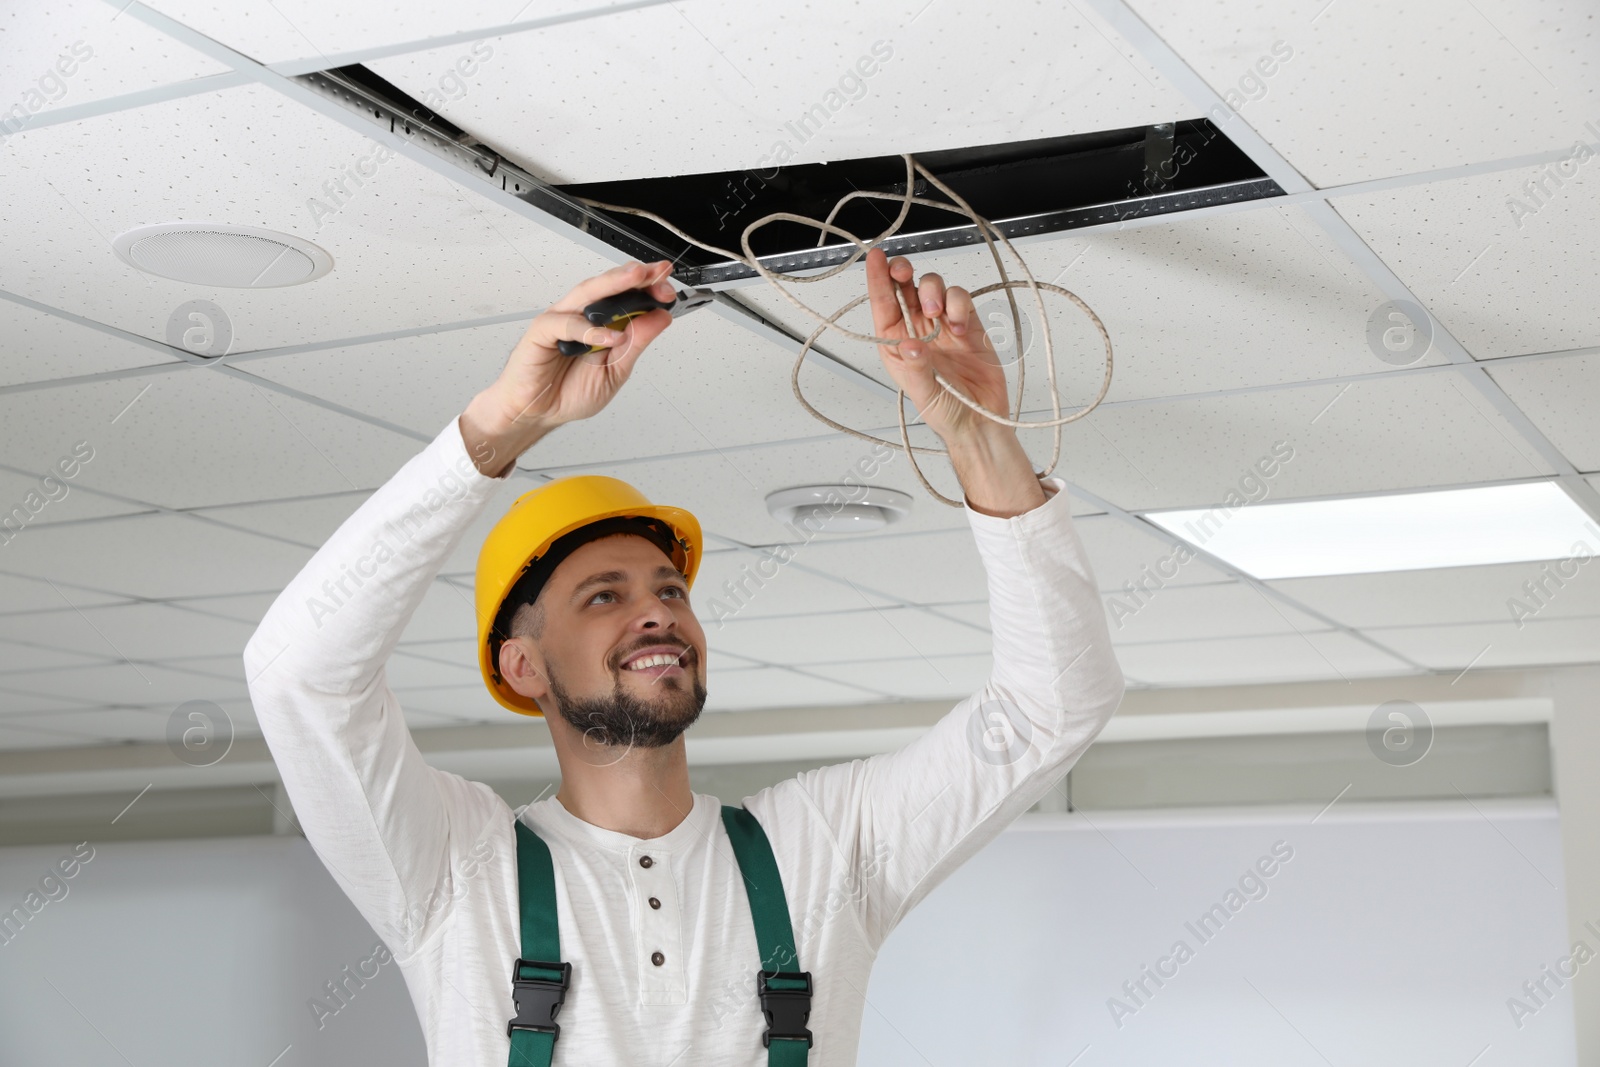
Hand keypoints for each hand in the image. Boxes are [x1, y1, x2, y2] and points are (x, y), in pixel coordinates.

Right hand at [461, 260, 676, 474]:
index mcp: (602, 323)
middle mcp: (582, 316)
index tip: (668, 288)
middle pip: (609, 286)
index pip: (627, 296)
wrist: (536, 413)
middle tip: (656, 272)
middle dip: (635, 277)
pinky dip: (589, 329)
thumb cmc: (568, 391)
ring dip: (613, 284)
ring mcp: (562, 320)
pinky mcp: (542, 331)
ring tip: (636, 280)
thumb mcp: (616, 370)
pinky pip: (566, 324)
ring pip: (587, 293)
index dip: (648, 288)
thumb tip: (661, 318)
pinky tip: (608, 336)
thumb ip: (636, 343)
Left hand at [865, 247, 1009, 446]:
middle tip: (903, 273)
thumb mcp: (924, 393)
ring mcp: (943, 325)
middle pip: (906, 287)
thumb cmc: (946, 412)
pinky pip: (961, 300)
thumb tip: (910, 345)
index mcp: (895, 344)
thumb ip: (917, 368)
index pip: (883, 304)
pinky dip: (960, 306)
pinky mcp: (969, 324)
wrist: (981, 422)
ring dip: (935, 292)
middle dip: (902, 272)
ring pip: (934, 288)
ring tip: (938, 316)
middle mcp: (917, 330)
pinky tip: (961, 328)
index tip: (875, 257)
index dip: (877, 278)